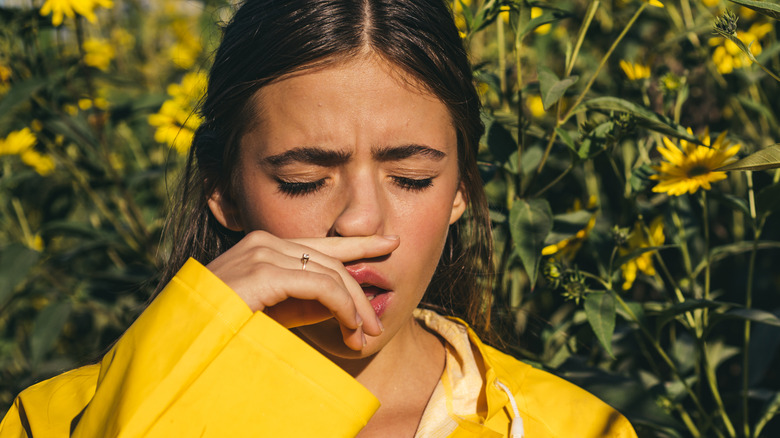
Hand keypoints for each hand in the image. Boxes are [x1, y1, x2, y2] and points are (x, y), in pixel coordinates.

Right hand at [205, 231, 399, 349]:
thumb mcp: (277, 313)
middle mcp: (263, 243)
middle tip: (374, 328)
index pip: (321, 243)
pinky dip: (341, 307)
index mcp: (264, 247)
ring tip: (361, 337)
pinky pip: (319, 285)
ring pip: (330, 273)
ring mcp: (261, 254)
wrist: (186, 343)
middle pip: (330, 260)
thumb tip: (346, 303)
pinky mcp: (262, 273)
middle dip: (359, 294)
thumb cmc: (227, 330)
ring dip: (353, 308)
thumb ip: (308, 302)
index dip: (359, 244)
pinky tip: (348, 327)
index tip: (390, 243)